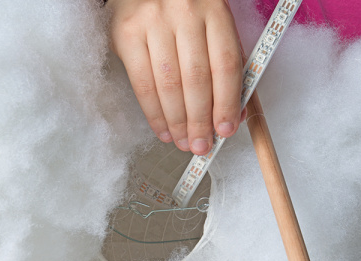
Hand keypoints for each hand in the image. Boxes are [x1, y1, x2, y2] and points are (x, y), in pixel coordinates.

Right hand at [106, 0, 245, 154]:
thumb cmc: (183, 11)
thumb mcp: (211, 25)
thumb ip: (225, 64)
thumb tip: (234, 113)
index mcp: (214, 10)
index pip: (225, 64)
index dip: (228, 102)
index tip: (226, 130)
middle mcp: (184, 13)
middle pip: (197, 79)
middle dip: (201, 120)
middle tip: (203, 146)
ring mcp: (152, 23)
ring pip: (169, 85)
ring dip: (178, 122)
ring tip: (185, 143)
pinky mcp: (126, 34)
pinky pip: (142, 84)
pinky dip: (154, 114)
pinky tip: (163, 130)